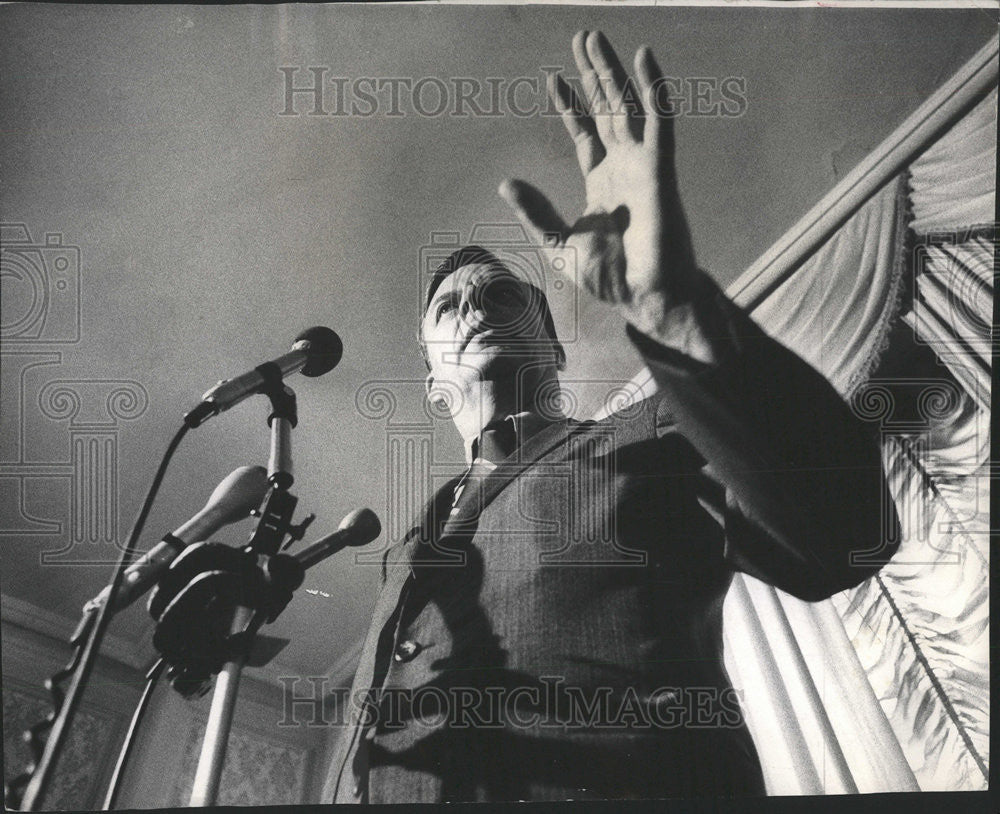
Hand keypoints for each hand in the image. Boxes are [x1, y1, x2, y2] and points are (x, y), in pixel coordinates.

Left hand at [500, 31, 707, 354]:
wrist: (643, 296)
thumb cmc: (609, 278)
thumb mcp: (558, 243)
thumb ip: (535, 211)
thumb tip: (506, 182)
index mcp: (601, 182)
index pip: (585, 133)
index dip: (570, 104)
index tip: (555, 77)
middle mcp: (623, 167)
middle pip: (606, 108)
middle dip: (593, 74)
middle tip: (582, 38)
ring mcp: (642, 164)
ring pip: (628, 105)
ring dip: (613, 71)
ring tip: (595, 39)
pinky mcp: (660, 168)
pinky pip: (660, 120)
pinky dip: (654, 88)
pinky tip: (644, 58)